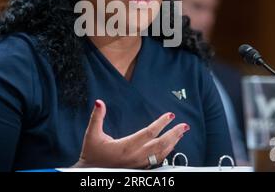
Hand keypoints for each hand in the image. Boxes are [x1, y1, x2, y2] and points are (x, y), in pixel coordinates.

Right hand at [73, 99, 189, 168]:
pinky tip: (171, 146)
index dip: (161, 123)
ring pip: (161, 154)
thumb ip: (97, 118)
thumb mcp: (92, 134)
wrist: (89, 173)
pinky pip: (157, 161)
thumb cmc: (92, 154)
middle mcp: (135, 156)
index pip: (149, 133)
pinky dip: (167, 152)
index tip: (170, 115)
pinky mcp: (139, 168)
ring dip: (173, 142)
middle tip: (184, 125)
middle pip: (160, 144)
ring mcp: (138, 164)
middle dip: (174, 133)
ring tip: (181, 133)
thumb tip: (99, 102)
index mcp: (126, 146)